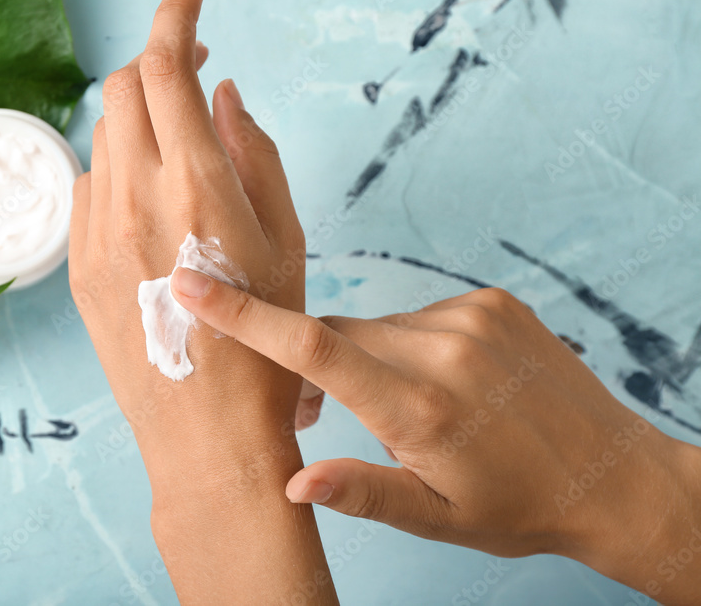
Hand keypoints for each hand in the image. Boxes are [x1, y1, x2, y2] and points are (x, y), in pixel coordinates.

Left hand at [70, 0, 335, 603]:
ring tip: (182, 163)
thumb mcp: (287, 242)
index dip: (176, 14)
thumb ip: (255, 152)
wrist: (208, 437)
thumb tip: (223, 94)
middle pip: (121, 88)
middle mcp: (134, 199)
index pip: (165, 67)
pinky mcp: (75, 266)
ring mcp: (94, 233)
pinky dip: (119, 175)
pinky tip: (153, 214)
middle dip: (155, 68)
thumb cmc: (267, 347)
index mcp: (198, 186)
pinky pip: (89, 190)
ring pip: (103, 139)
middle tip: (192, 78)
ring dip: (139, 126)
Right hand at [171, 274, 700, 603]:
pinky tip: (441, 383)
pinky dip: (407, 344)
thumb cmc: (518, 505)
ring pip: (376, 325)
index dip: (245, 316)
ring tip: (405, 410)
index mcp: (420, 407)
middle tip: (314, 413)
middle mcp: (443, 349)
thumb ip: (362, 492)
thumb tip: (292, 481)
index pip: (313, 348)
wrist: (611, 474)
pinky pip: (417, 315)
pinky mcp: (491, 301)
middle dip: (313, 364)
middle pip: (337, 333)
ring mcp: (471, 317)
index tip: (192, 285)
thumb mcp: (436, 517)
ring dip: (366, 358)